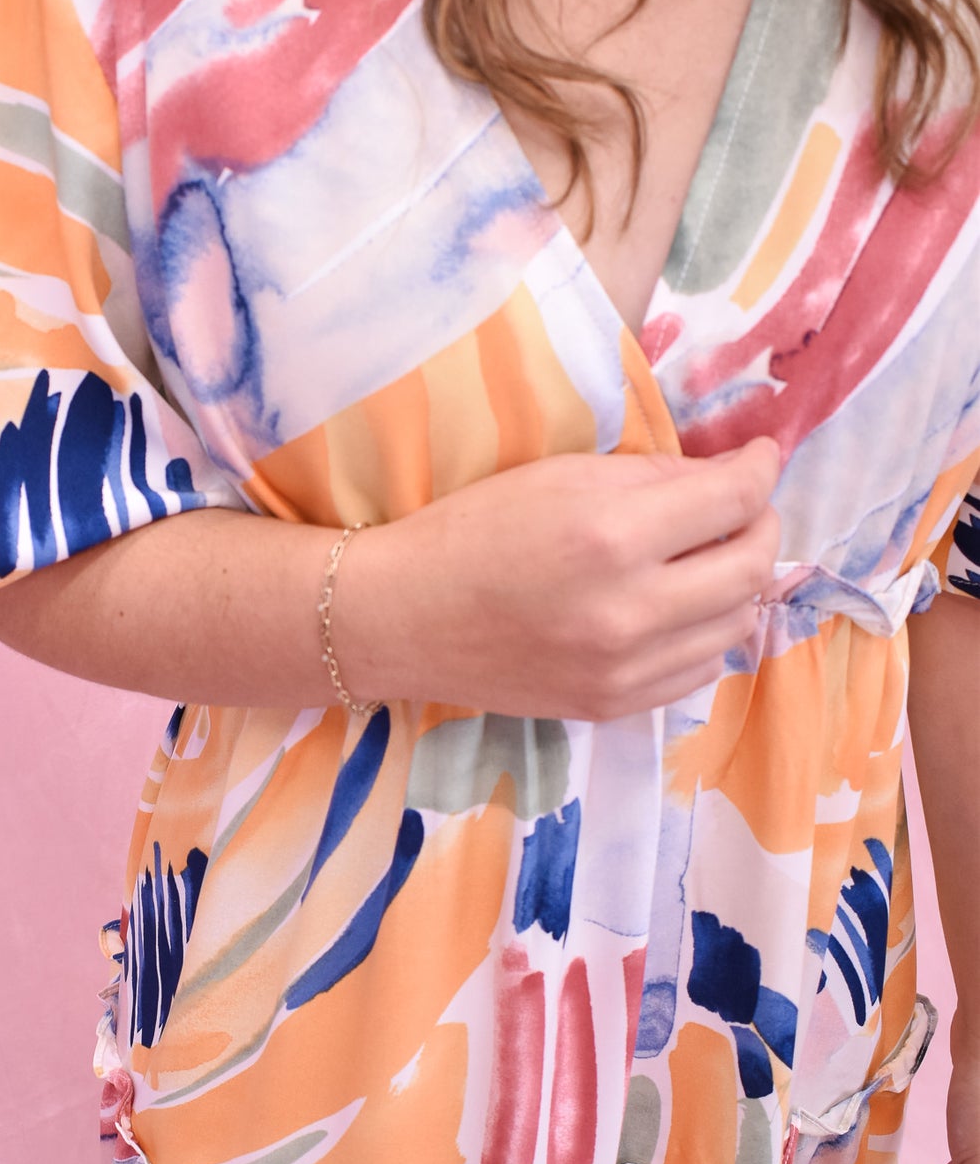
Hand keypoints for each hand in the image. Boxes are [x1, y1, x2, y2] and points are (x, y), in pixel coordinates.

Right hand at [345, 435, 782, 719]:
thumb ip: (652, 475)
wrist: (402, 619)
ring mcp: (624, 669)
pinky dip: (704, 632)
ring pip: (735, 623)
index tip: (761, 457)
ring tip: (706, 558)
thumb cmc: (470, 530)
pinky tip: (675, 608)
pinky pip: (699, 670)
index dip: (760, 470)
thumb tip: (727, 476)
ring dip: (735, 583)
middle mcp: (629, 610)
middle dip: (761, 525)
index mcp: (611, 536)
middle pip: (751, 567)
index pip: (732, 500)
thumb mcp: (559, 476)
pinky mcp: (613, 706)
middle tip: (745, 507)